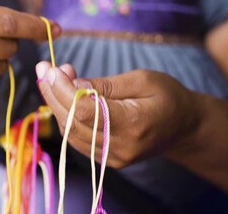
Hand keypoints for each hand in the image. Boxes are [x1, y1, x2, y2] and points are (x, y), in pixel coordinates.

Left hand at [36, 61, 201, 167]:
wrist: (183, 125)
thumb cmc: (168, 96)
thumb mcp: (142, 80)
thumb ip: (106, 85)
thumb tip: (73, 84)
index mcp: (134, 124)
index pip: (85, 110)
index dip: (62, 90)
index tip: (50, 69)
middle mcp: (120, 147)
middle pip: (72, 122)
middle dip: (53, 93)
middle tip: (45, 69)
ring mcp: (112, 158)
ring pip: (69, 132)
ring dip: (56, 104)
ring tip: (56, 78)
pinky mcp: (106, 159)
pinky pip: (76, 138)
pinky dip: (65, 116)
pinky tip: (64, 96)